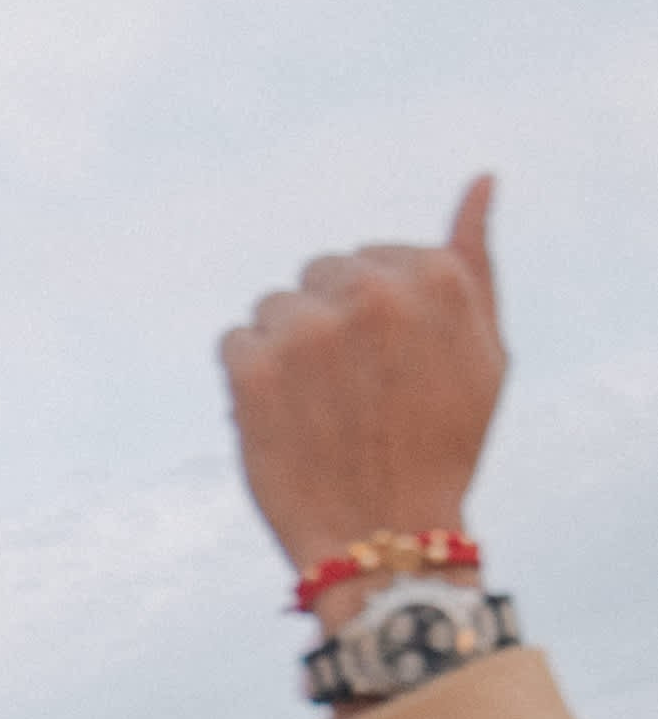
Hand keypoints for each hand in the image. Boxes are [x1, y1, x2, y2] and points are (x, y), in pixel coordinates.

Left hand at [220, 176, 503, 577]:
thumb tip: (481, 179)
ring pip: (272, 307)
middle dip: (326, 324)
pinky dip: (247, 381)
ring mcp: (309, 330)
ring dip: (283, 351)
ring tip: (316, 410)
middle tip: (350, 394)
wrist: (386, 539)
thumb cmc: (442, 446)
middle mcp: (371, 292)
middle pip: (317, 274)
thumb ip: (475, 260)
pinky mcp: (254, 370)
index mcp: (434, 277)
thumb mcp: (483, 350)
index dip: (370, 318)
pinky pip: (233, 343)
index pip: (368, 258)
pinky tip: (281, 421)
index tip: (387, 369)